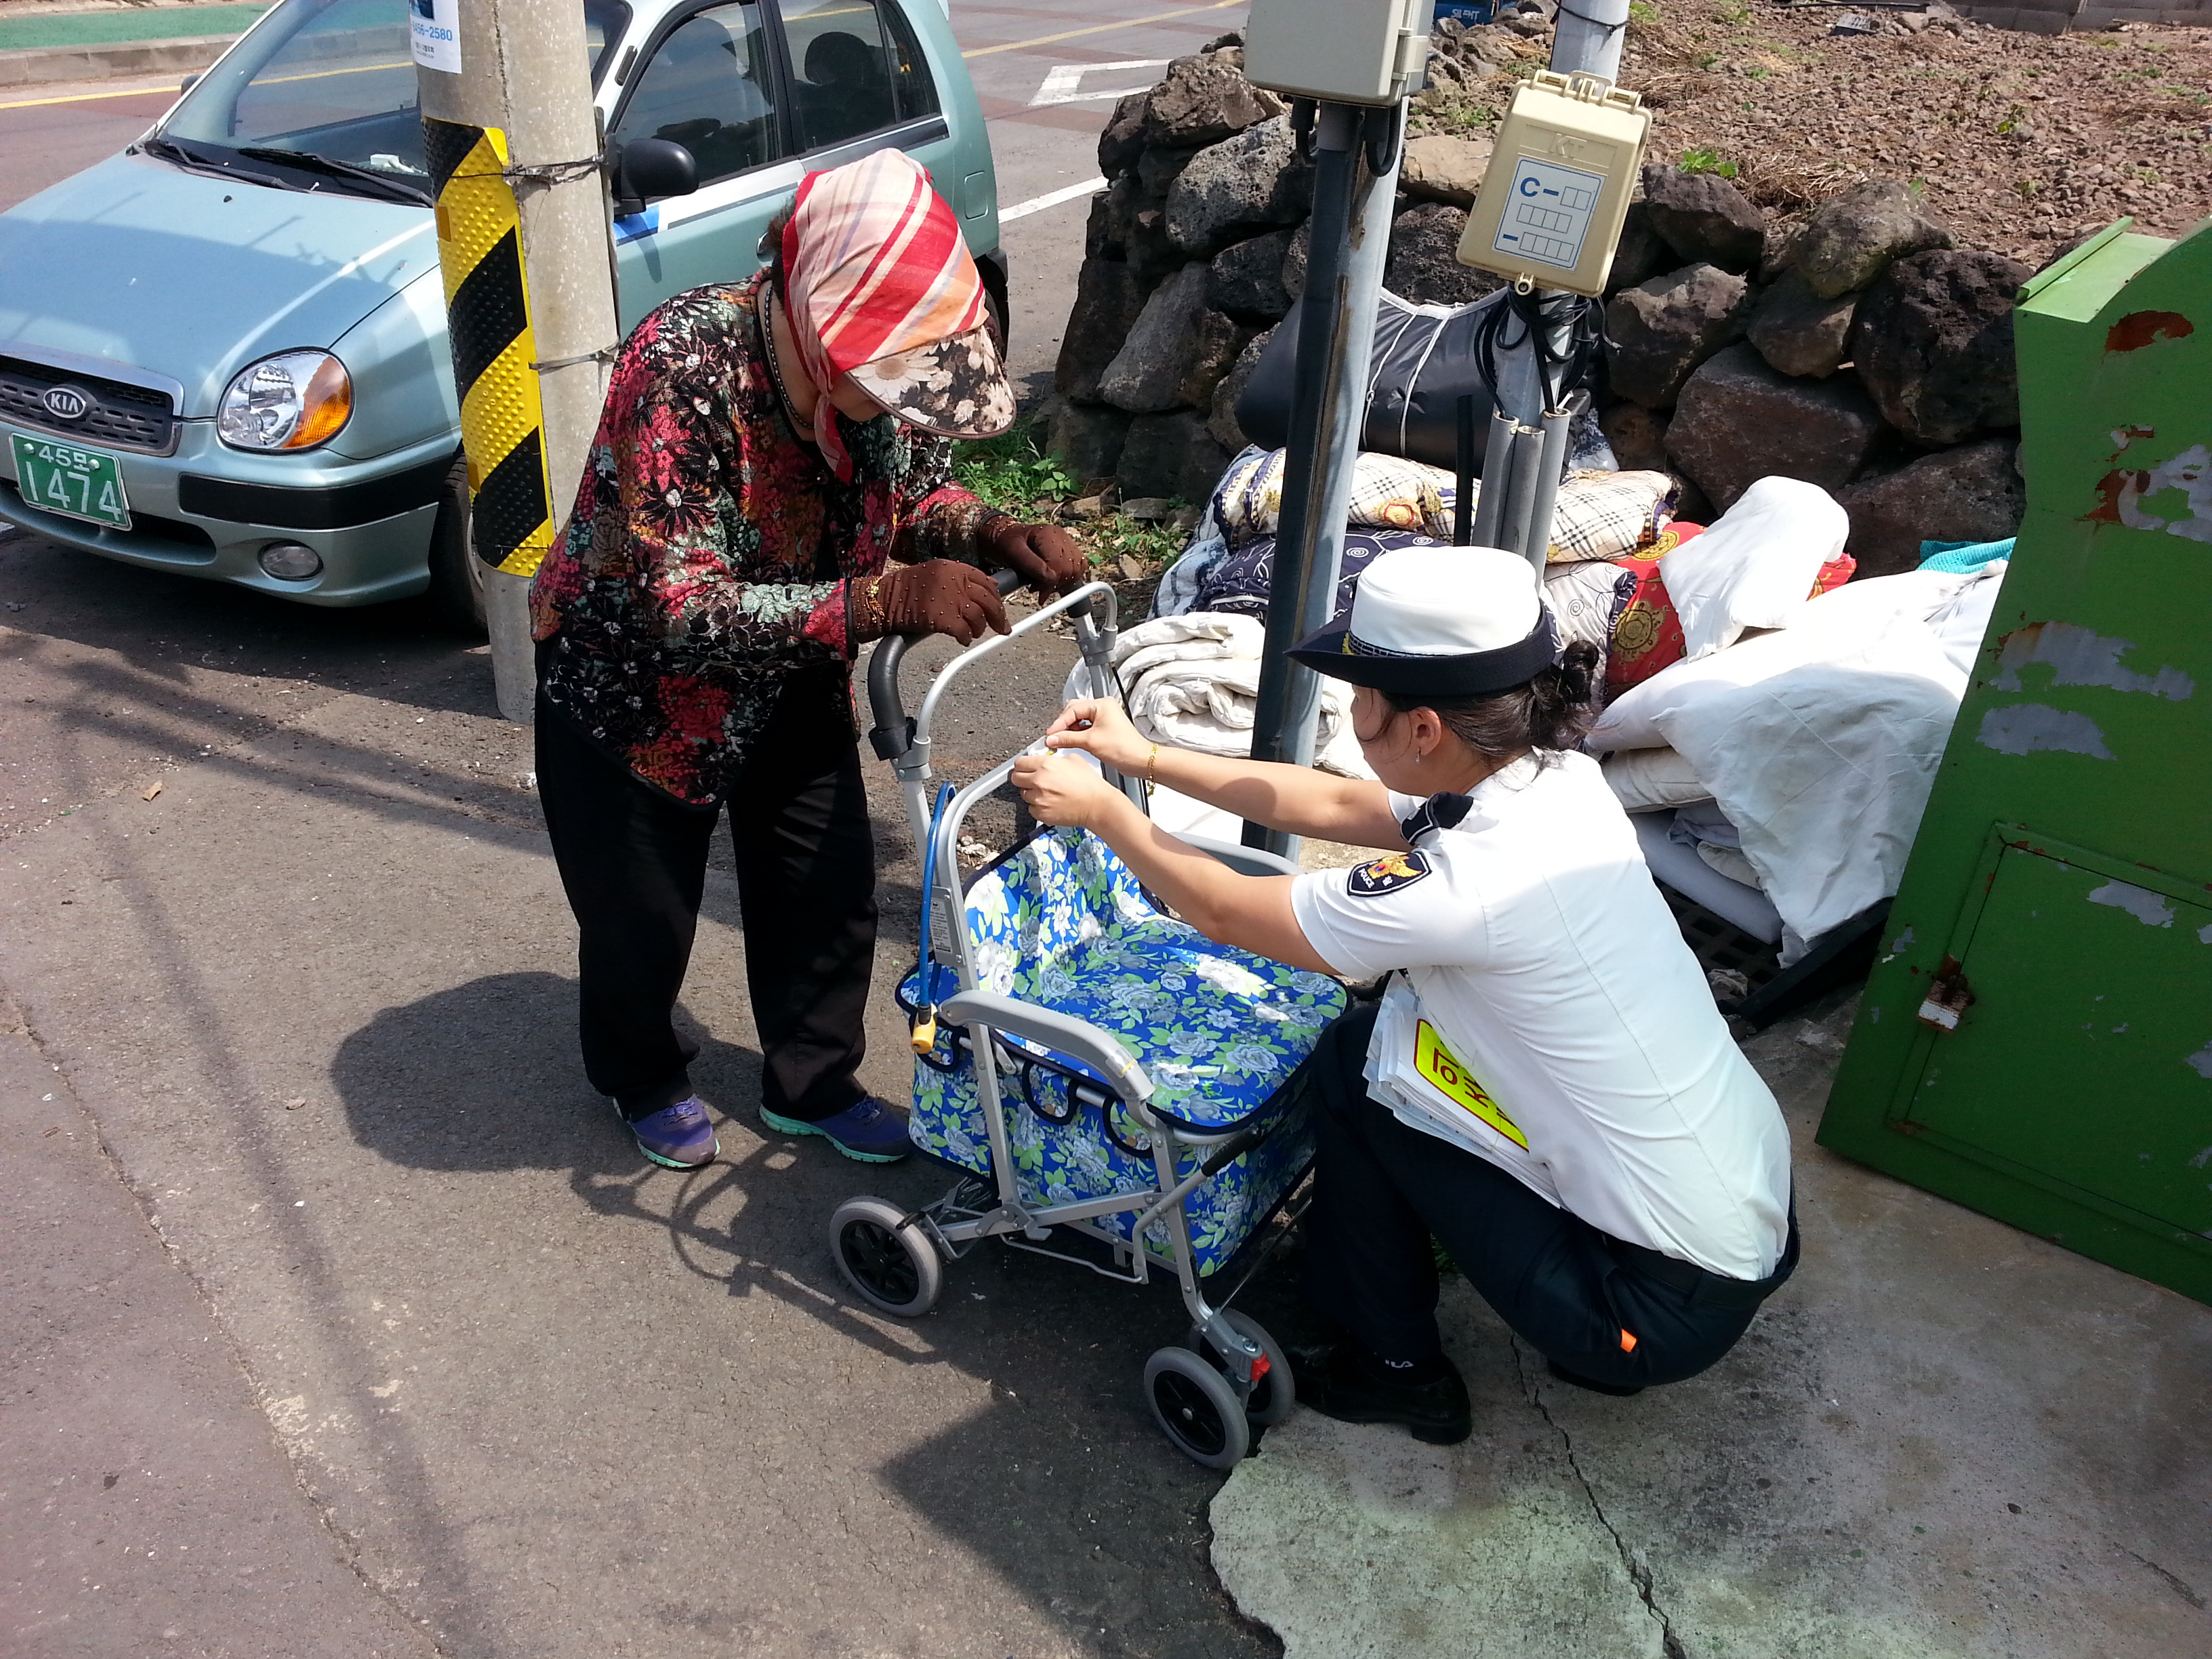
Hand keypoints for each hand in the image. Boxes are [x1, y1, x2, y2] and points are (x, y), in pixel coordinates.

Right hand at [852, 559, 1009, 645]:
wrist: (883, 600)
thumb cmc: (906, 590)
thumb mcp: (935, 574)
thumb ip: (959, 579)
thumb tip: (988, 587)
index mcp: (953, 568)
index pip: (985, 581)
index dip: (996, 597)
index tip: (1000, 607)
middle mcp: (954, 580)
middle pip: (988, 599)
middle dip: (998, 615)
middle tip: (1002, 627)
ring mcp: (949, 599)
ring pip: (979, 616)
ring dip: (979, 628)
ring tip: (973, 633)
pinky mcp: (942, 618)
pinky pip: (965, 631)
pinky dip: (966, 638)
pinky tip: (962, 639)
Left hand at [982, 519, 1086, 595]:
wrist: (1005, 538)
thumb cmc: (1006, 543)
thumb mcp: (1013, 552)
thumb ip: (1031, 565)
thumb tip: (1049, 578)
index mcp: (1048, 534)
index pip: (1058, 563)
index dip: (1048, 582)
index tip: (1034, 590)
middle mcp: (1062, 537)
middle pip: (1070, 568)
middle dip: (1054, 584)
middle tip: (1036, 589)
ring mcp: (1067, 544)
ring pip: (1077, 570)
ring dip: (1061, 583)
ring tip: (1042, 585)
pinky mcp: (1069, 552)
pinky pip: (1078, 570)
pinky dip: (1066, 580)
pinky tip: (1051, 582)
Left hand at [1011, 750, 1127, 831]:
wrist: (1098, 805)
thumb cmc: (1090, 784)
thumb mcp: (1074, 759)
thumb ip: (1054, 758)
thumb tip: (1045, 759)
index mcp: (1045, 765)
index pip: (1019, 763)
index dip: (1023, 764)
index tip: (1025, 767)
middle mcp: (1039, 781)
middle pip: (1016, 778)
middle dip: (1023, 777)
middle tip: (1032, 778)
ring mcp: (1039, 799)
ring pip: (1024, 794)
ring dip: (1031, 792)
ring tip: (1047, 792)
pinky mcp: (1041, 814)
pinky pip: (1031, 808)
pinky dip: (1038, 806)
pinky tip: (1050, 802)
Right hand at [1043, 698, 1151, 774]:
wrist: (1140, 761)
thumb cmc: (1124, 749)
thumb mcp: (1090, 742)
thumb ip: (1067, 739)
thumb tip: (1052, 739)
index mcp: (1102, 704)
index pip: (1073, 709)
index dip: (1059, 723)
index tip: (1050, 734)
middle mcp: (1104, 708)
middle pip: (1075, 712)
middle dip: (1063, 725)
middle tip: (1054, 738)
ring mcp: (1105, 718)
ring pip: (1079, 720)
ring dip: (1070, 731)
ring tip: (1061, 742)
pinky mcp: (1105, 728)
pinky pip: (1086, 727)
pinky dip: (1077, 735)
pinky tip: (1071, 742)